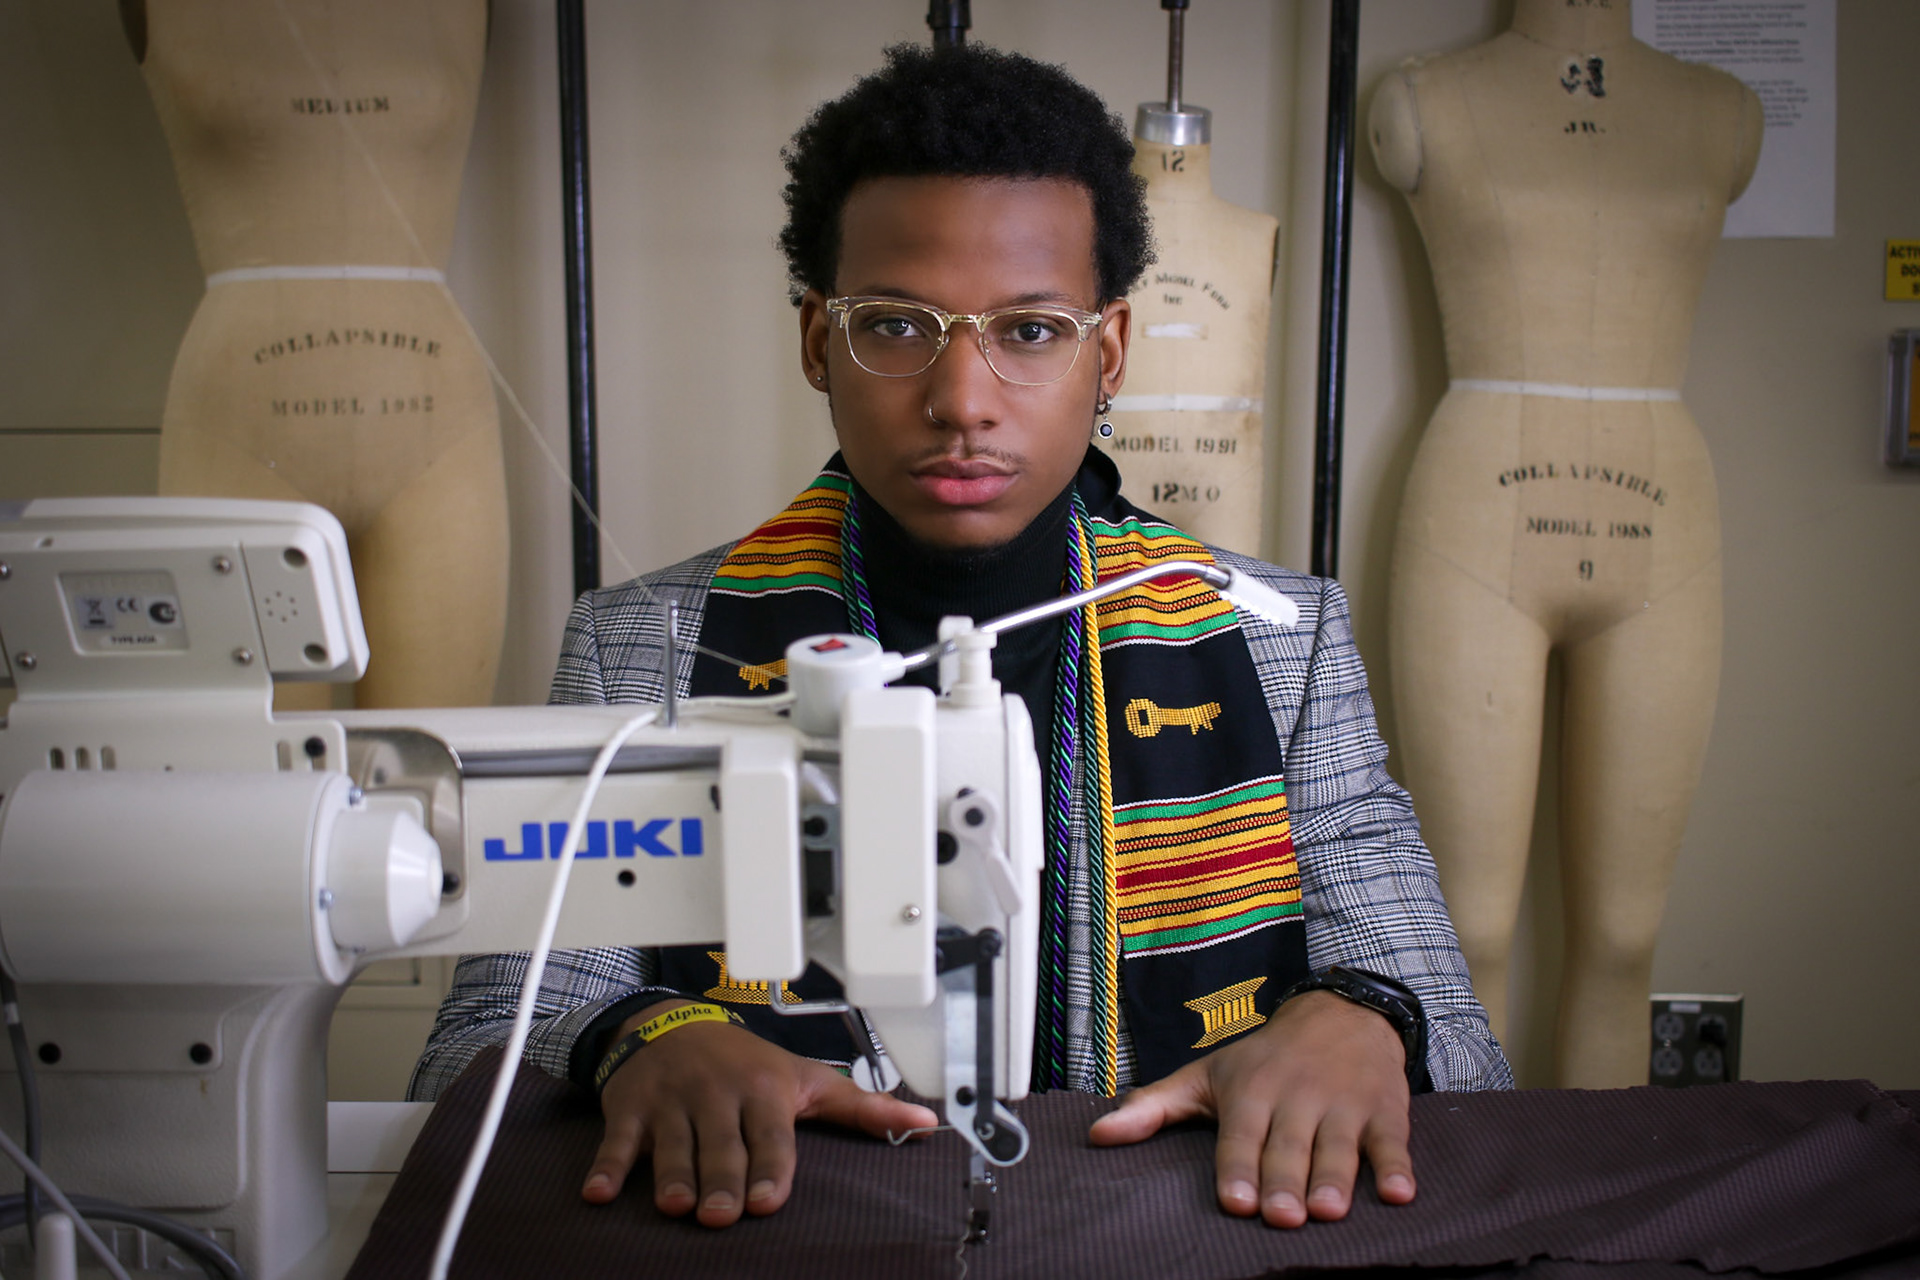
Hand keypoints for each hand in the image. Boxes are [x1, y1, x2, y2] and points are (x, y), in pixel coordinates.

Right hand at [579, 1002, 938, 1226]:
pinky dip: (607, 1166)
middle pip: (720, 1146)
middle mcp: (717, 1093)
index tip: (767, 1200)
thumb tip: (925, 1125)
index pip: (769, 1134)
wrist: (671, 1021)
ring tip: (676, 1207)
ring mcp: (671, 1101)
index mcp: (763, 1090)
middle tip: (721, 1216)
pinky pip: (618, 1141)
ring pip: (672, 1145)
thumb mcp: (805, 1078)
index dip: (770, 1167)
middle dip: (721, 1180)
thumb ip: (860, 1108)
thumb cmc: (747, 1062)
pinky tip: (599, 1194)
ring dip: (672, 1176)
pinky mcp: (630, 1108)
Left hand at [1087, 990, 1413, 1226]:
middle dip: (1285, 1181)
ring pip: (1339, 1147)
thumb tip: (1097, 1136)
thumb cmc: (1264, 1059)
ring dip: (1335, 1179)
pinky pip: (1392, 1143)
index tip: (1235, 1202)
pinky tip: (1399, 1194)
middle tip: (1282, 1216)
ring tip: (1328, 1211)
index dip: (1238, 1168)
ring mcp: (1344, 1104)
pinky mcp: (1385, 1111)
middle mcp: (1297, 1097)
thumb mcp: (1206, 1076)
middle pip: (1289, 1147)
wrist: (1342, 1012)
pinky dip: (1397, 1168)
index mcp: (1251, 1091)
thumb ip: (1154, 1107)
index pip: (1241, 1136)